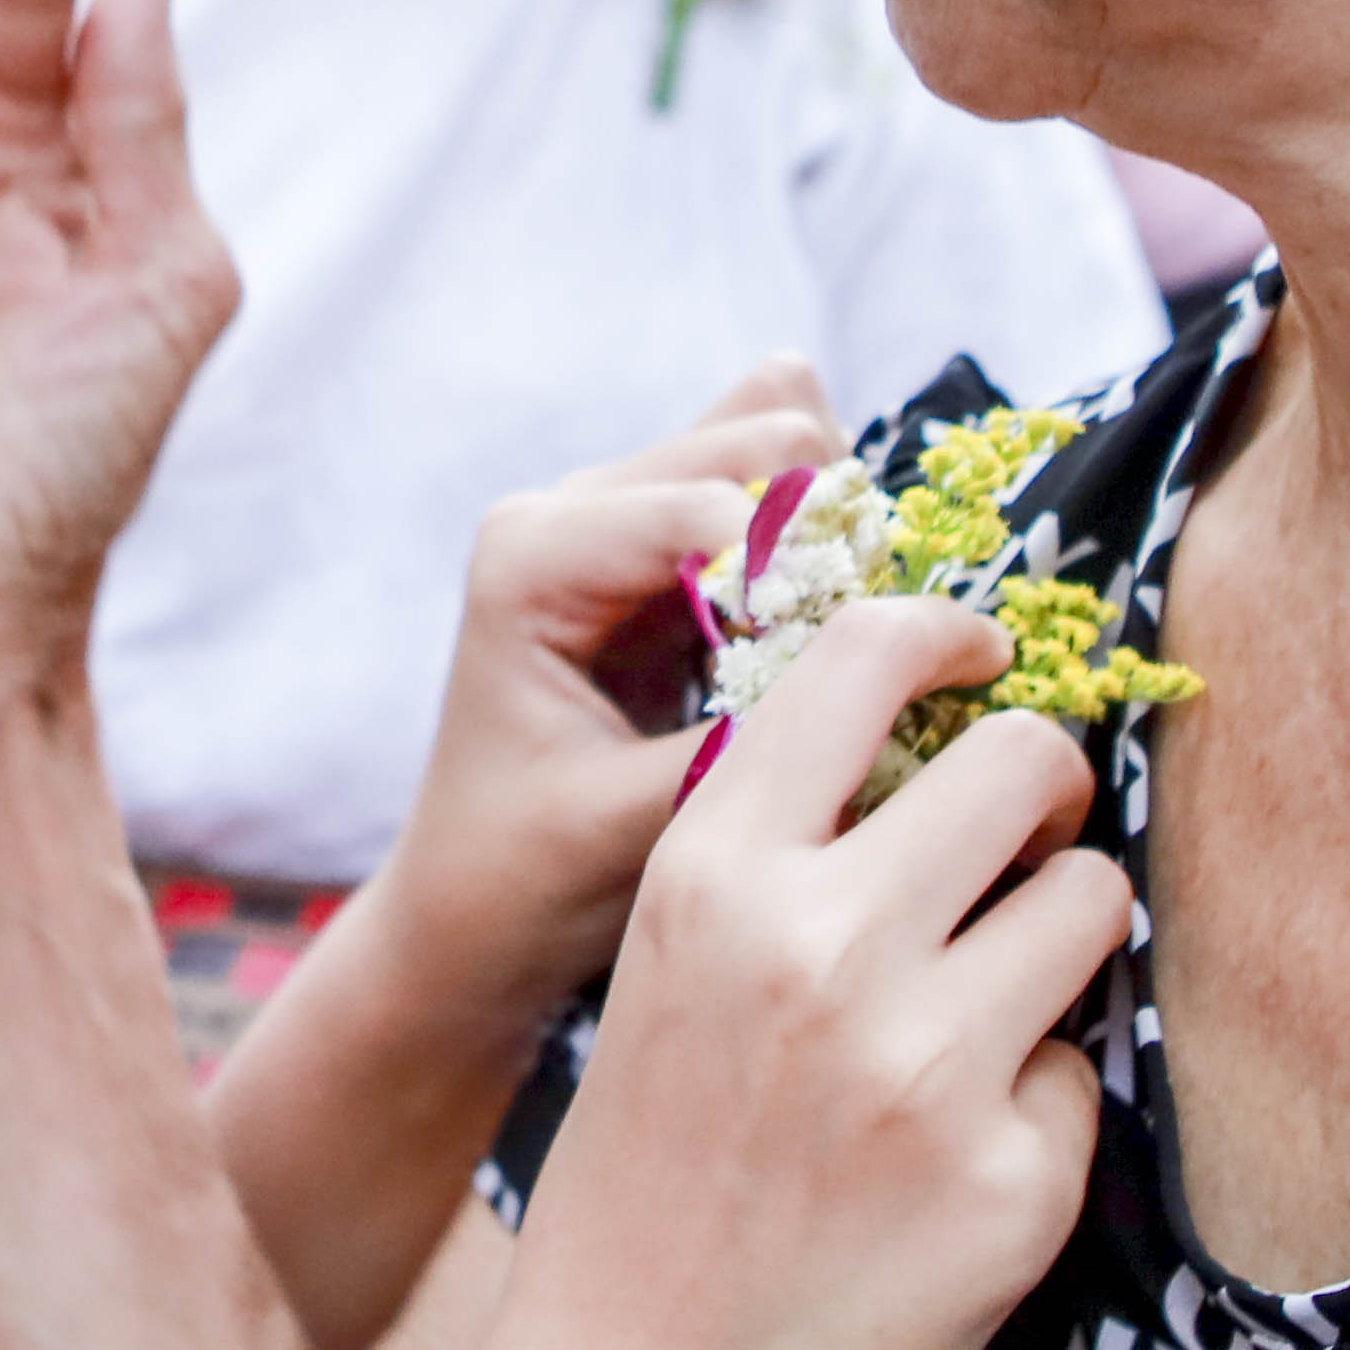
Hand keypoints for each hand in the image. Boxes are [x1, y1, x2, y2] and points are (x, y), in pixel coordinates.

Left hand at [363, 364, 837, 1038]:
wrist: (471, 910)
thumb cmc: (525, 877)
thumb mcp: (628, 827)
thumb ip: (740, 749)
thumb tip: (878, 688)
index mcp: (534, 556)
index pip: (710, 507)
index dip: (811, 570)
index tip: (876, 664)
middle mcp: (574, 507)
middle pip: (765, 439)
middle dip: (833, 534)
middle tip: (867, 657)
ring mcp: (627, 515)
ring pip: (787, 446)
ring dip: (839, 532)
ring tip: (849, 647)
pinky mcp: (674, 546)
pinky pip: (784, 490)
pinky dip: (830, 544)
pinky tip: (836, 637)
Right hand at [491, 601, 1123, 1349]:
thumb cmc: (651, 1184)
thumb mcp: (665, 973)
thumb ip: (780, 853)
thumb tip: (944, 734)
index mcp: (711, 874)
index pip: (868, 652)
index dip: (953, 636)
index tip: (985, 658)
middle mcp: (821, 946)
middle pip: (1027, 762)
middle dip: (1043, 796)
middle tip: (1020, 850)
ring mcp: (926, 1066)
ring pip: (1095, 902)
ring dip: (1061, 940)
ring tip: (981, 1017)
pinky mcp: (1013, 1181)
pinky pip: (1084, 1071)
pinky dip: (1039, 1109)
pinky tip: (949, 1175)